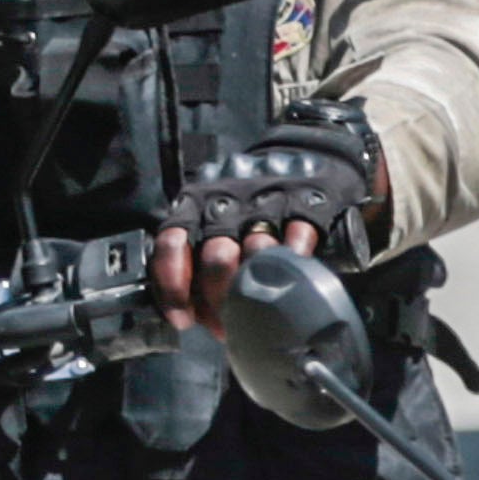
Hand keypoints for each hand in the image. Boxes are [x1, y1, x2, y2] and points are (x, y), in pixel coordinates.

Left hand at [152, 212, 321, 334]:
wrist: (294, 158)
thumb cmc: (240, 209)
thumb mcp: (206, 224)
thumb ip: (192, 263)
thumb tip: (189, 316)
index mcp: (194, 208)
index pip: (172, 244)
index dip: (173, 286)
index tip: (183, 319)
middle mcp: (227, 204)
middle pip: (217, 256)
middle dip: (221, 296)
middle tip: (229, 321)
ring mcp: (267, 202)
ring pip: (258, 248)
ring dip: (260, 284)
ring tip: (261, 308)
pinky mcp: (305, 199)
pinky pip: (300, 233)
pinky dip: (296, 259)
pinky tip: (295, 277)